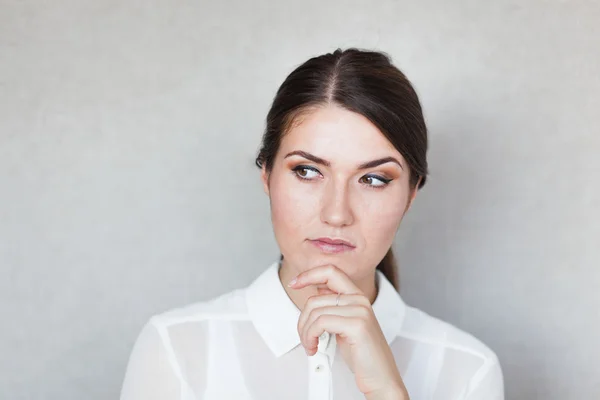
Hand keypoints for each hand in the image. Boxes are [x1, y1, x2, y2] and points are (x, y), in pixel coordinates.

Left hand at [288, 264, 408, 398]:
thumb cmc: (361, 353)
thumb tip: (314, 292)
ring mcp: (359, 310)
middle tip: (305, 337)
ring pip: (315, 312)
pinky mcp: (357, 324)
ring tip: (310, 345)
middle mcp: (359, 299)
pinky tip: (314, 347)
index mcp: (356, 296)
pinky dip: (310, 336)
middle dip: (302, 320)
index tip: (294, 283)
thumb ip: (332, 307)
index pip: (330, 271)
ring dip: (305, 332)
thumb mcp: (343, 324)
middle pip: (315, 298)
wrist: (380, 375)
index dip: (309, 274)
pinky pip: (320, 322)